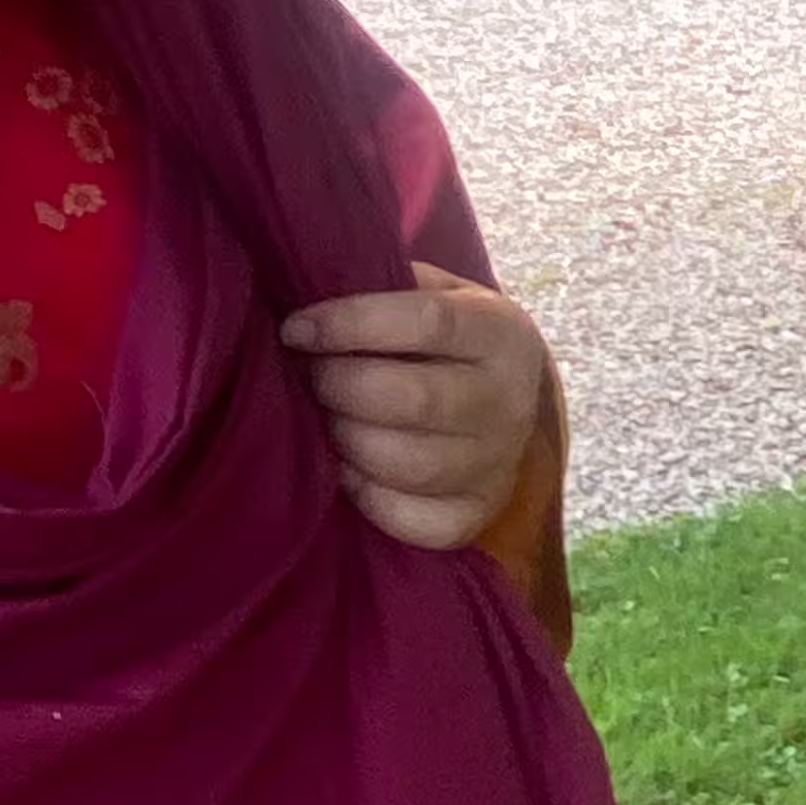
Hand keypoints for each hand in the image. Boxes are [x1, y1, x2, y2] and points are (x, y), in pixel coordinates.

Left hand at [283, 261, 549, 550]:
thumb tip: (307, 287)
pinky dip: (364, 495)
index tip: (296, 329)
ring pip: (406, 464)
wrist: (507, 399)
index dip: (349, 324)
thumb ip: (387, 286)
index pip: (426, 323)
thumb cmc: (448, 339)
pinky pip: (409, 519)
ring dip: (344, 440)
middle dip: (338, 386)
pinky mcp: (475, 515)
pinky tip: (347, 467)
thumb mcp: (438, 294)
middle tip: (307, 376)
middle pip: (413, 399)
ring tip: (323, 418)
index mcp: (501, 332)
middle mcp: (509, 401)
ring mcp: (497, 465)